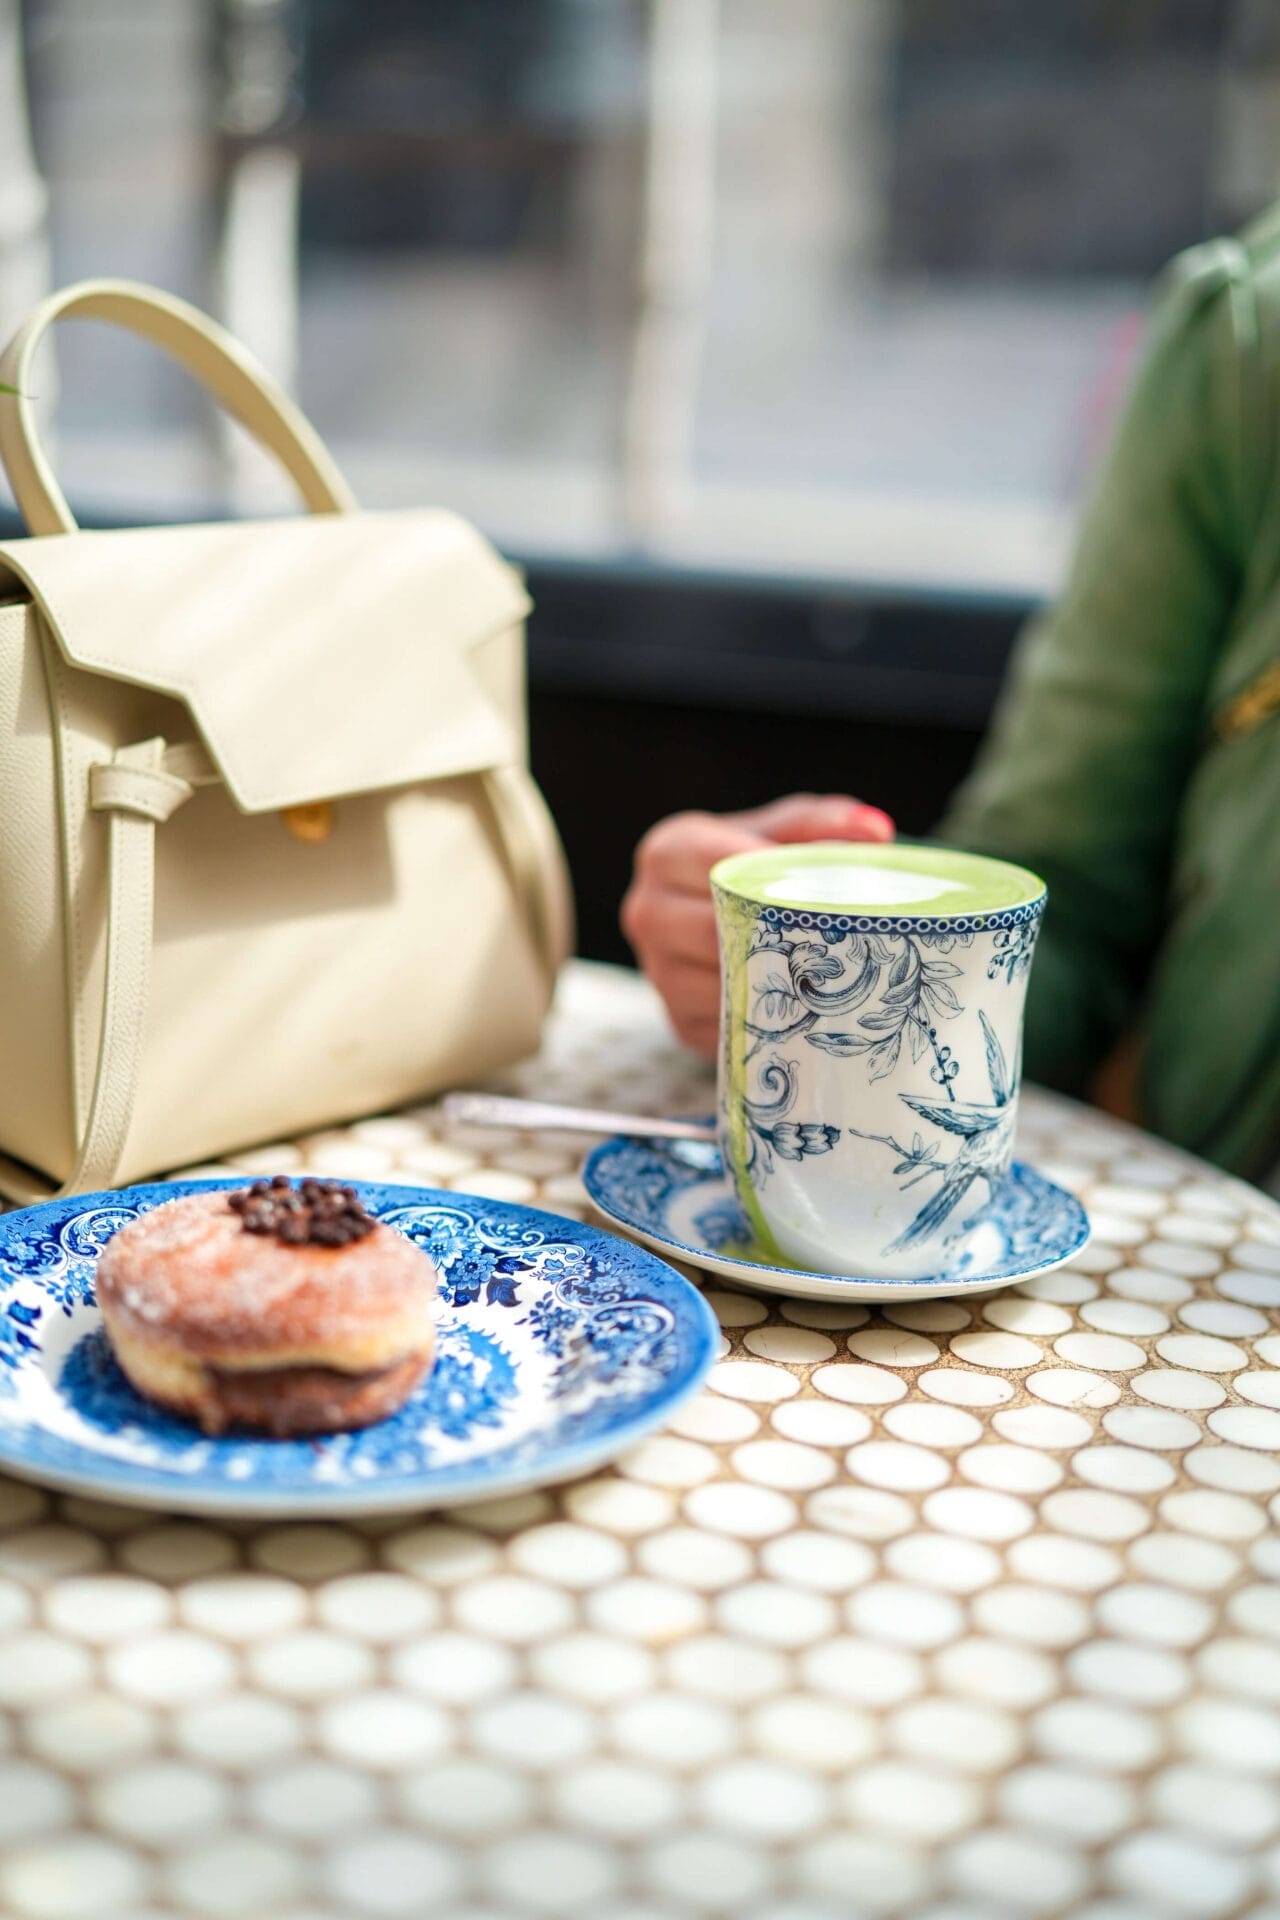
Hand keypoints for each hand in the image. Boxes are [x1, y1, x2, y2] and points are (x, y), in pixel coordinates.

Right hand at [621, 792, 894, 1056]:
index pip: (717, 868)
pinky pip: (728, 1025)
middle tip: (831, 941)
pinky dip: (769, 1020)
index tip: (820, 894)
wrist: (713, 909)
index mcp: (667, 853)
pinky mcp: (677, 1020)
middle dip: (774, 939)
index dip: (771, 883)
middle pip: (713, 933)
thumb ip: (821, 824)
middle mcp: (647, 911)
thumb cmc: (751, 863)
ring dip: (774, 986)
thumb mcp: (780, 833)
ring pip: (720, 985)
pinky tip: (802, 1007)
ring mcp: (657, 971)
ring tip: (823, 976)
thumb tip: (875, 831)